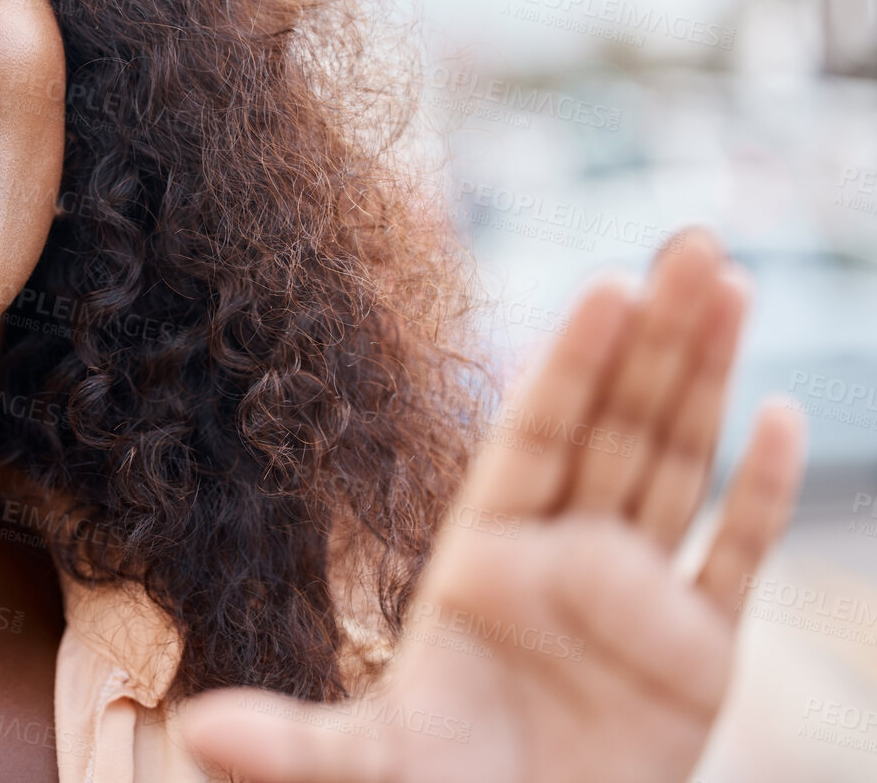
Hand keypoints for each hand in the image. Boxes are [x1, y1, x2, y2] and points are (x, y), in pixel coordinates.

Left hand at [180, 229, 805, 782]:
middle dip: (654, 339)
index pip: (534, 440)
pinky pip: (731, 558)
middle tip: (690, 246)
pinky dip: (761, 493)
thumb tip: (196, 734)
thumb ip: (293, 744)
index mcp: (482, 561)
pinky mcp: (698, 657)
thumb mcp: (363, 768)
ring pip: (676, 467)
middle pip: (615, 428)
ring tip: (727, 284)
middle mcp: (561, 561)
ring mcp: (632, 600)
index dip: (570, 366)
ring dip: (707, 380)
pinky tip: (780, 416)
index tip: (605, 286)